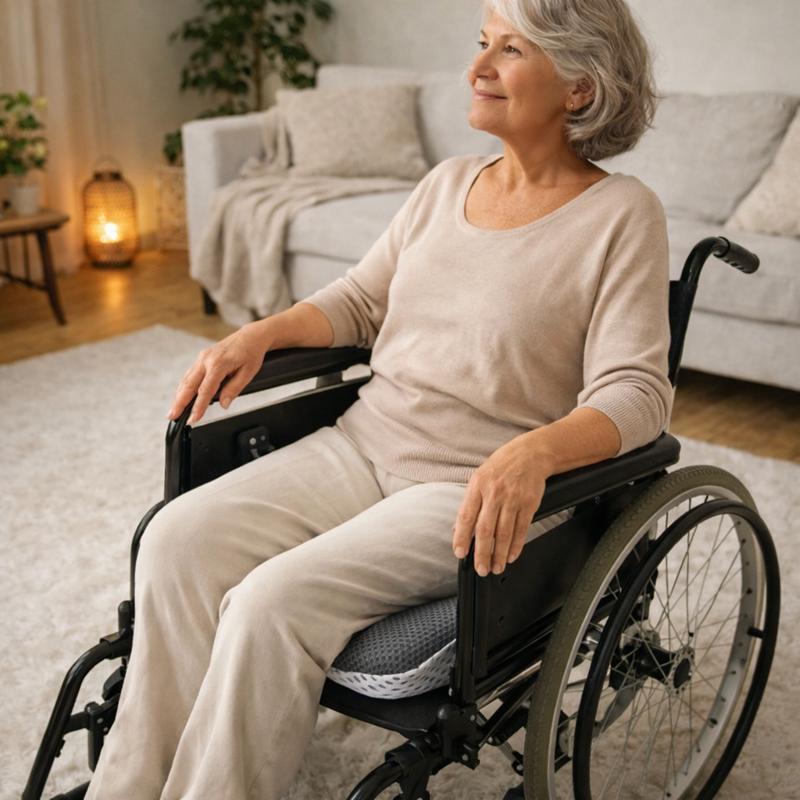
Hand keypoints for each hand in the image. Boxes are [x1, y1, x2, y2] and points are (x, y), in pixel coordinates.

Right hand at [167, 322, 268, 424]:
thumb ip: (234, 389)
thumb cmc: (251, 353)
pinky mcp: (201, 358)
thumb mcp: (248, 373)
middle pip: (189, 385)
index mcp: (218, 363)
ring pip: (186, 379)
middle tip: (172, 417)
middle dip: (179, 402)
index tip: (194, 419)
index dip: (198, 406)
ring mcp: (202, 358)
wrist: (250, 337)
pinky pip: (190, 374)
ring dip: (178, 396)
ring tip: (173, 411)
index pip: (205, 390)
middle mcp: (206, 359)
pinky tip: (181, 397)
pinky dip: (184, 387)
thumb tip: (223, 404)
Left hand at [452, 434, 551, 575]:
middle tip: (481, 569)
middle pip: (486, 529)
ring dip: (499, 554)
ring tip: (496, 567)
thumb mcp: (479, 478)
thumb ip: (469, 503)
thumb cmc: (502, 466)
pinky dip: (516, 545)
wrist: (530, 454)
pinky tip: (511, 556)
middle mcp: (495, 493)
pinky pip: (521, 529)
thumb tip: (458, 528)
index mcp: (478, 486)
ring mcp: (513, 499)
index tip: (460, 553)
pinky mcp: (529, 504)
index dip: (462, 537)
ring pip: (504, 533)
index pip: (467, 516)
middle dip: (482, 553)